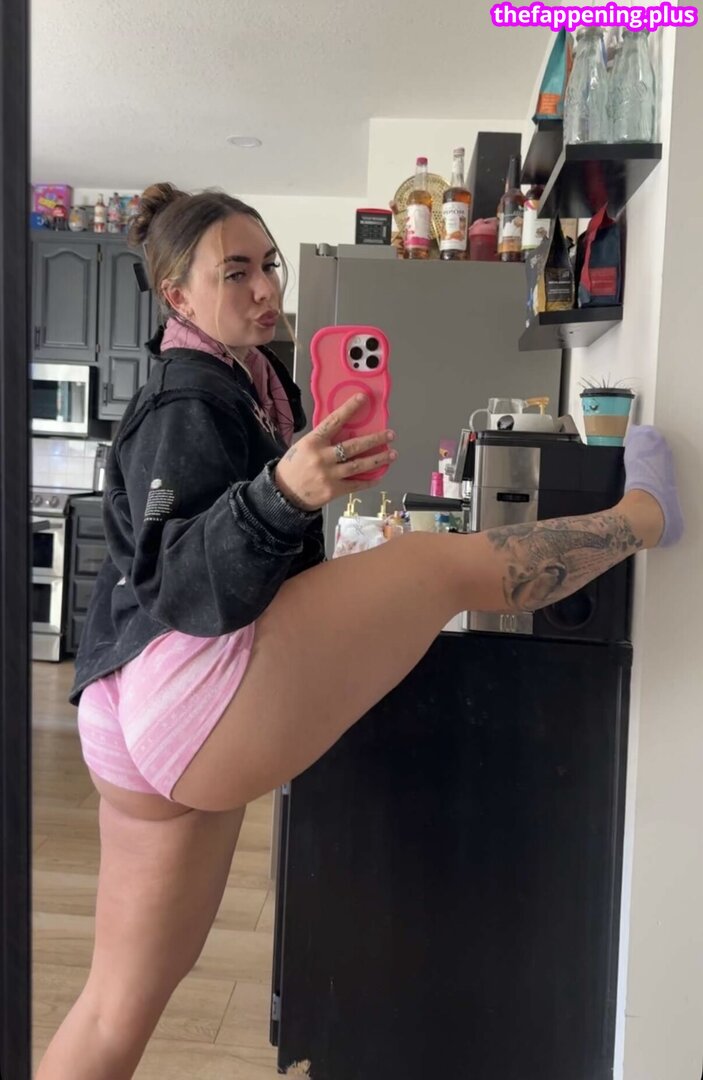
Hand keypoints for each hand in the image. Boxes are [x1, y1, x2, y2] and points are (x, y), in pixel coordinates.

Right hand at [274, 394, 397, 511]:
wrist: (283, 494)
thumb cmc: (294, 466)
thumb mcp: (303, 446)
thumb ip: (323, 439)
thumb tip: (345, 430)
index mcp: (313, 442)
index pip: (334, 421)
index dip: (349, 409)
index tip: (363, 399)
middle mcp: (322, 457)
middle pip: (354, 446)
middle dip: (375, 439)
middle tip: (390, 434)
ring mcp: (329, 475)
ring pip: (359, 465)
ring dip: (378, 459)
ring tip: (392, 454)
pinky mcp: (333, 490)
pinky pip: (356, 484)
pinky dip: (369, 481)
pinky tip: (379, 475)